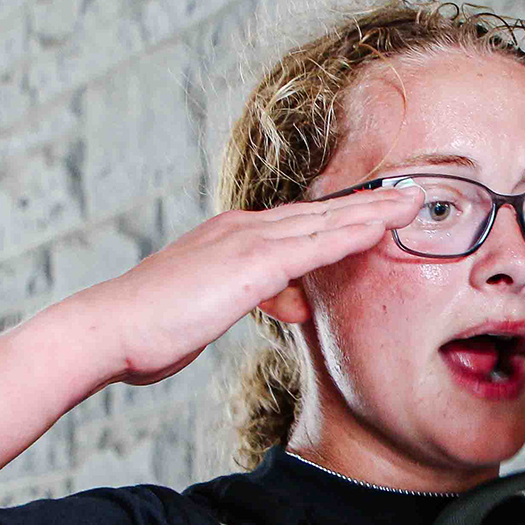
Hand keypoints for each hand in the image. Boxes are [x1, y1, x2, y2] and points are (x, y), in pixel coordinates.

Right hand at [61, 187, 419, 385]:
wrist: (109, 329)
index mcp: (229, 238)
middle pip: (318, 213)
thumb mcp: (209, 312)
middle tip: (411, 194)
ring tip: (415, 202)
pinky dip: (352, 233)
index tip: (377, 212)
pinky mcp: (251, 265)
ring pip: (324, 222)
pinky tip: (383, 228)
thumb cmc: (148, 329)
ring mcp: (246, 242)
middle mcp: (241, 230)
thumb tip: (290, 302)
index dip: (340, 218)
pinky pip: (315, 246)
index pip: (297, 225)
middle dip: (367, 205)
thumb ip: (253, 300)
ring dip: (373, 211)